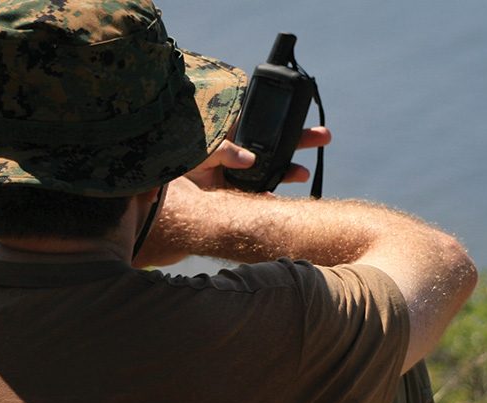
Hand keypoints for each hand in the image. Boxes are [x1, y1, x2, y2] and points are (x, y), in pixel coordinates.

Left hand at [178, 127, 332, 190]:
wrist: (161, 178)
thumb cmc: (179, 150)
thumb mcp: (201, 145)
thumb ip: (224, 150)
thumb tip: (249, 159)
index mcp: (234, 130)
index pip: (264, 122)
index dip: (284, 120)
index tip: (302, 116)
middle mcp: (240, 148)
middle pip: (276, 143)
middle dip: (301, 139)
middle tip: (325, 135)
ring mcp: (238, 170)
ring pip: (270, 169)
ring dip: (288, 171)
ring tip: (303, 173)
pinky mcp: (232, 191)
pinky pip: (255, 194)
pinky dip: (265, 199)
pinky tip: (275, 201)